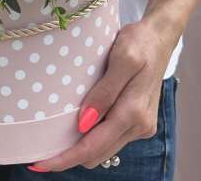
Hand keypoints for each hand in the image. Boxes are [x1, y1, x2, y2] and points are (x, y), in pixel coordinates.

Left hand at [34, 15, 177, 171]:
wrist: (160, 37)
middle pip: (97, 154)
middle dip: (69, 155)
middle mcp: (139, 125)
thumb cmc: (139, 42)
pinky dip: (92, 136)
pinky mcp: (138, 120)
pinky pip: (110, 137)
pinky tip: (78, 123)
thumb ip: (105, 91)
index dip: (65, 158)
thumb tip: (84, 123)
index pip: (94, 146)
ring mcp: (140, 125)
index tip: (40, 163)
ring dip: (81, 146)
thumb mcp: (122, 58)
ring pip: (103, 148)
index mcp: (134, 112)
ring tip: (55, 136)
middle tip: (41, 147)